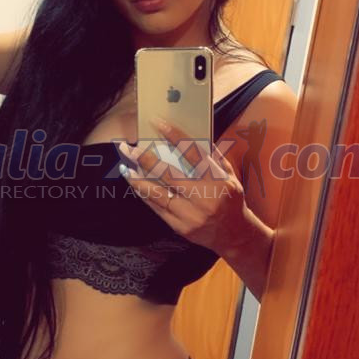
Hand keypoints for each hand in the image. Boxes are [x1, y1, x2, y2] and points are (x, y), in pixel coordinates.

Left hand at [118, 117, 249, 255]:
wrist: (234, 235)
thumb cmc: (232, 201)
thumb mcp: (230, 176)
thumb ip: (213, 157)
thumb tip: (196, 136)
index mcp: (217, 181)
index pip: (193, 153)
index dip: (174, 136)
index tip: (158, 124)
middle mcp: (202, 198)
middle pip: (169, 175)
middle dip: (146, 160)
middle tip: (129, 149)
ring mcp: (190, 215)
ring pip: (157, 194)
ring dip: (138, 180)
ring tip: (124, 167)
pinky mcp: (180, 227)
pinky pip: (157, 209)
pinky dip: (145, 195)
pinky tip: (135, 184)